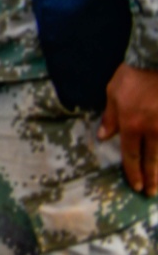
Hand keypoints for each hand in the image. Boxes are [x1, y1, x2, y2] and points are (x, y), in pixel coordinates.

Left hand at [100, 63, 157, 196]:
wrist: (156, 61)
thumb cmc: (133, 75)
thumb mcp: (113, 93)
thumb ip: (109, 117)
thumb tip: (103, 137)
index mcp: (131, 123)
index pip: (131, 154)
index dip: (133, 172)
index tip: (136, 185)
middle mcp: (152, 129)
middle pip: (152, 160)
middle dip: (152, 179)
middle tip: (151, 194)